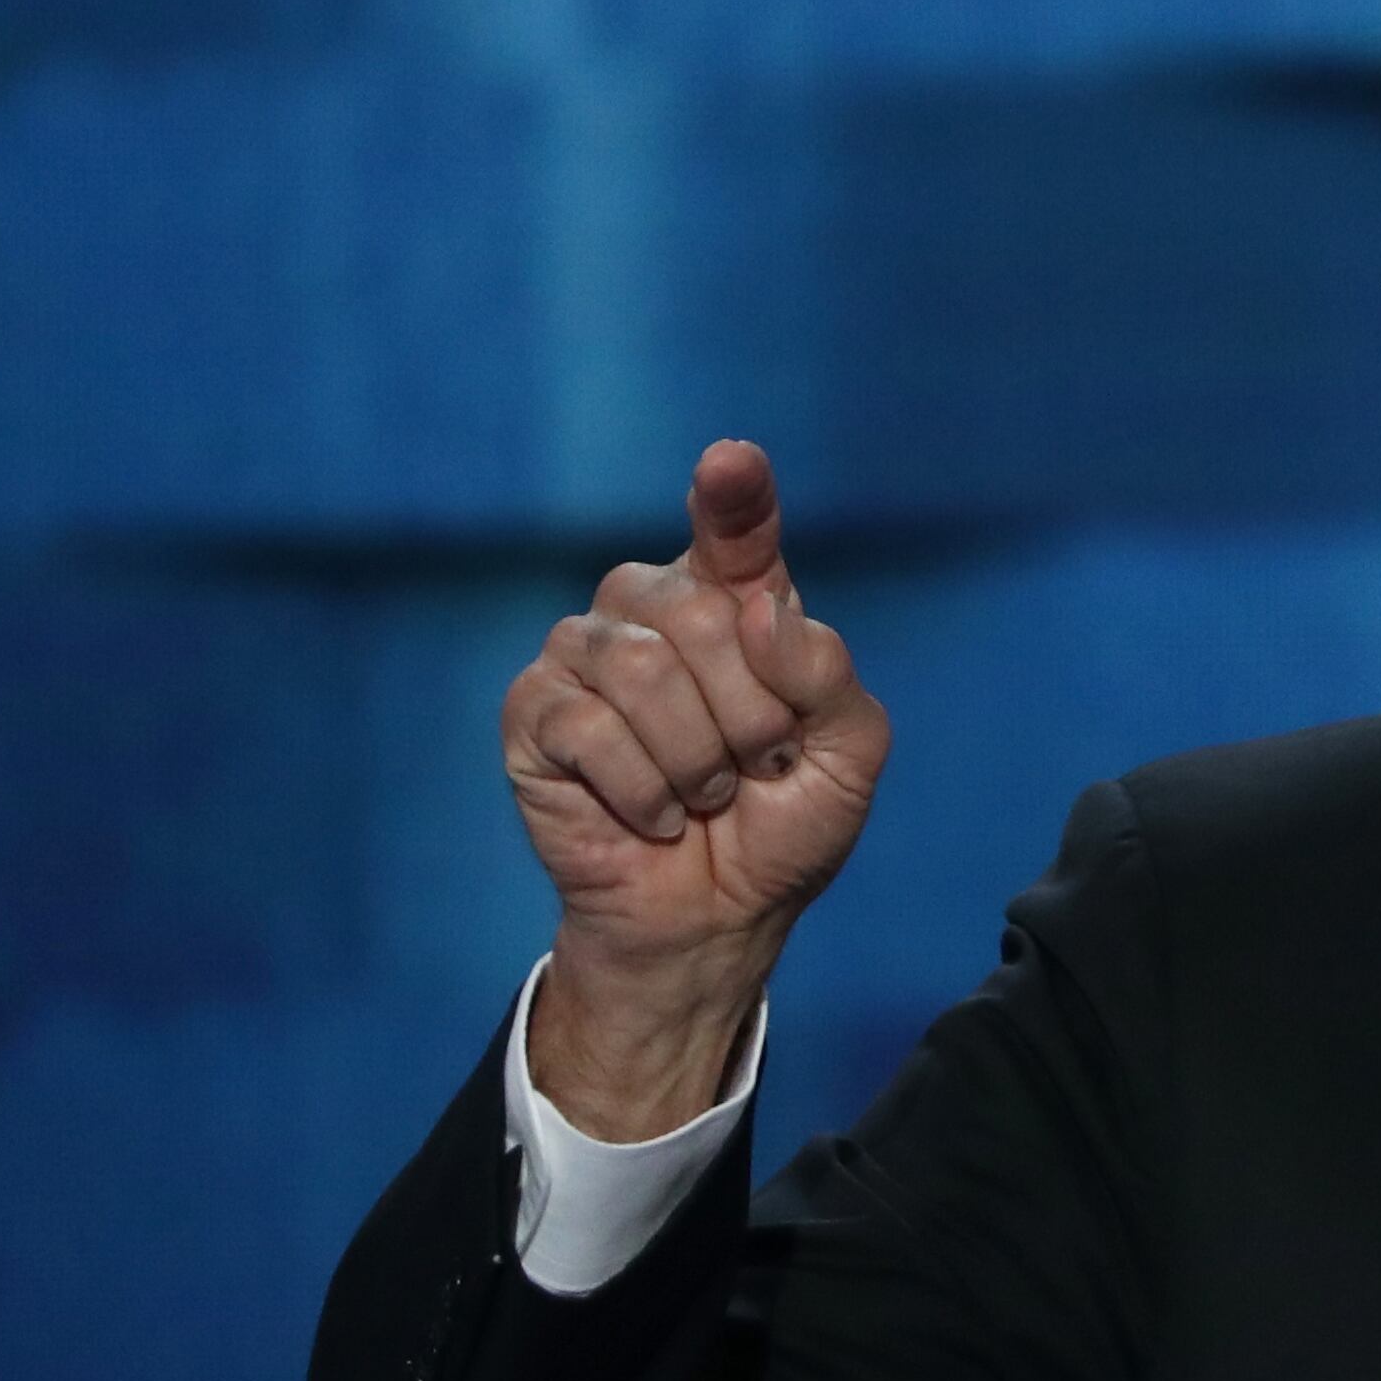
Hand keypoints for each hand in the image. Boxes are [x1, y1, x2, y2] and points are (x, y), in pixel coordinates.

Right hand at [499, 439, 889, 1136]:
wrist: (718, 917)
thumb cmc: (782, 827)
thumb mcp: (847, 756)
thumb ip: (828, 675)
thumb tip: (763, 609)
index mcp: (735, 604)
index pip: (733, 530)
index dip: (734, 495)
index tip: (733, 463)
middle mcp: (652, 611)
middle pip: (699, 611)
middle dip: (747, 713)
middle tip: (754, 768)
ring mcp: (583, 656)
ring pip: (641, 668)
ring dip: (696, 760)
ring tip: (704, 797)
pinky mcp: (533, 714)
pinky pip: (589, 726)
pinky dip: (643, 791)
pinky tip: (653, 815)